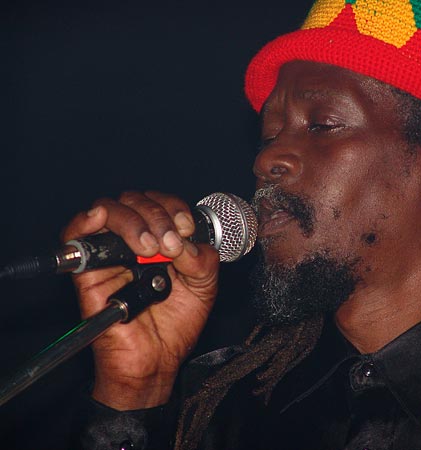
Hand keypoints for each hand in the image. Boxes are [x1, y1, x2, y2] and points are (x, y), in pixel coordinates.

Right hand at [62, 191, 219, 409]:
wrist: (156, 360)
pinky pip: (74, 236)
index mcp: (162, 239)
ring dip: (133, 221)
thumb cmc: (176, 325)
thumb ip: (203, 258)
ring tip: (151, 248)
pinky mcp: (88, 272)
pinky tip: (101, 221)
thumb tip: (185, 240)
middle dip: (158, 215)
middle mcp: (134, 242)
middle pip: (135, 201)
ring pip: (108, 211)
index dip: (174, 208)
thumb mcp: (204, 286)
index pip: (161, 203)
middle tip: (170, 244)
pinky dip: (85, 222)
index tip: (187, 230)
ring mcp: (111, 254)